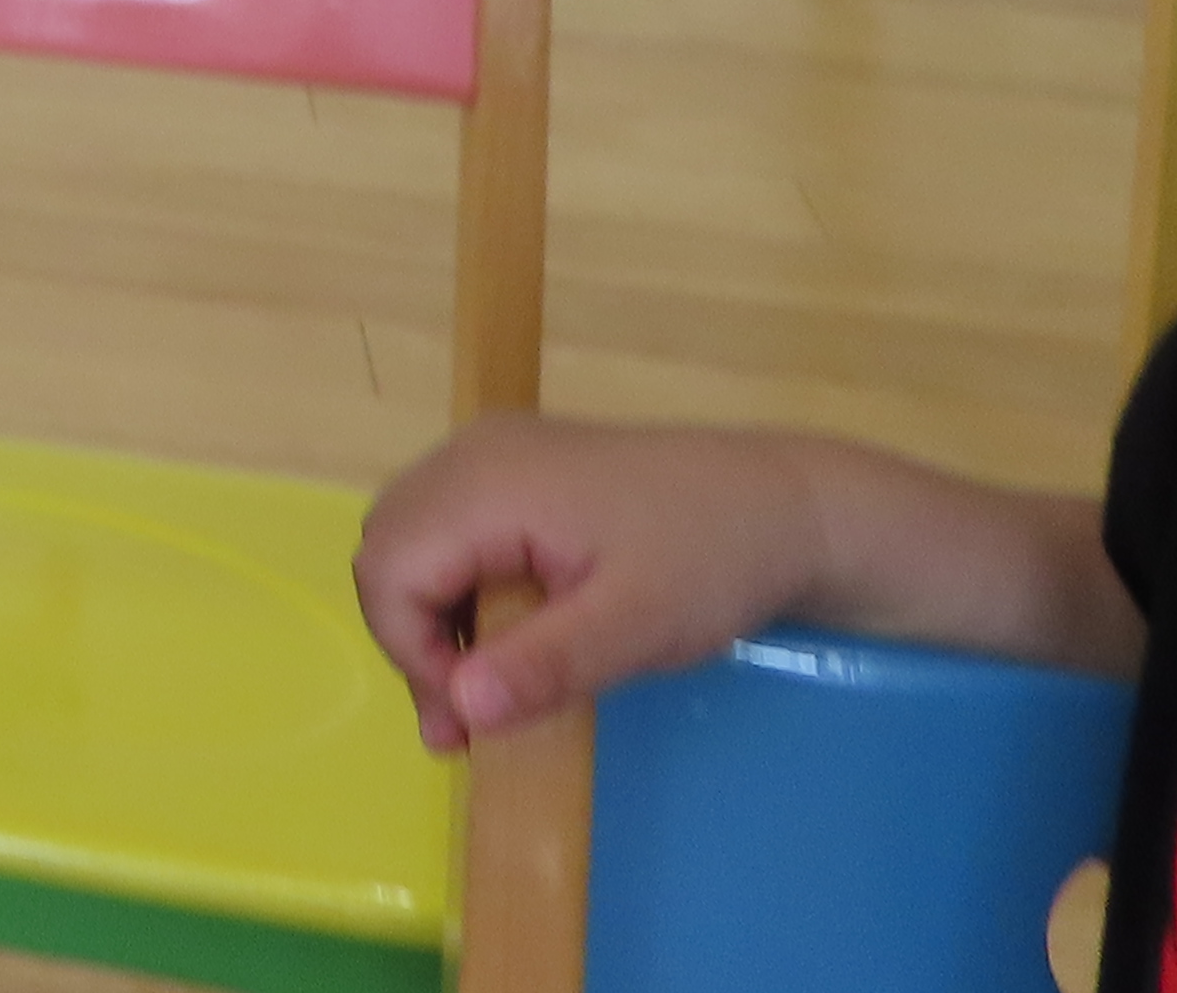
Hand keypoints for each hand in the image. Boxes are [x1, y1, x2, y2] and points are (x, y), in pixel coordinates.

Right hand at [350, 414, 831, 751]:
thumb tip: (458, 708)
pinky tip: (505, 642)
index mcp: (488, 483)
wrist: (789, 506)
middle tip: (470, 719)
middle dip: (411, 641)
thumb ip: (543, 664)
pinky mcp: (517, 472)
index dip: (411, 652)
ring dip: (430, 622)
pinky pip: (449, 532)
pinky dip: (456, 593)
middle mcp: (471, 455)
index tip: (471, 721)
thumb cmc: (713, 559)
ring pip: (411, 543)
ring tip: (484, 694)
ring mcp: (493, 457)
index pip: (389, 569)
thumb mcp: (636, 625)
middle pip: (387, 552)